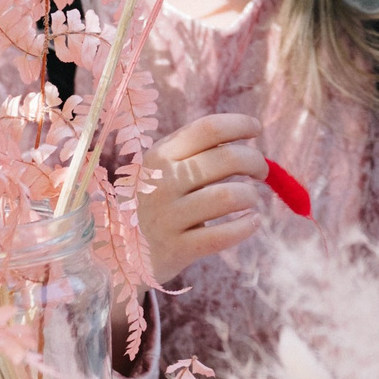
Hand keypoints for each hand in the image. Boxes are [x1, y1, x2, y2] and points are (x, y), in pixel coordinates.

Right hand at [140, 113, 268, 285]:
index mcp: (159, 156)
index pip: (208, 128)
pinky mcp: (176, 250)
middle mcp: (161, 183)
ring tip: (252, 199)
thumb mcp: (161, 170)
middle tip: (262, 171)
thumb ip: (196, 153)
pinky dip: (246, 226)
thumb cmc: (153, 203)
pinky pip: (223, 235)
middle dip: (255, 161)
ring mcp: (167, 218)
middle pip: (226, 158)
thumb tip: (247, 141)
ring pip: (229, 196)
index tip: (256, 129)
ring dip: (251, 195)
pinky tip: (251, 222)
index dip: (239, 124)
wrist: (117, 253)